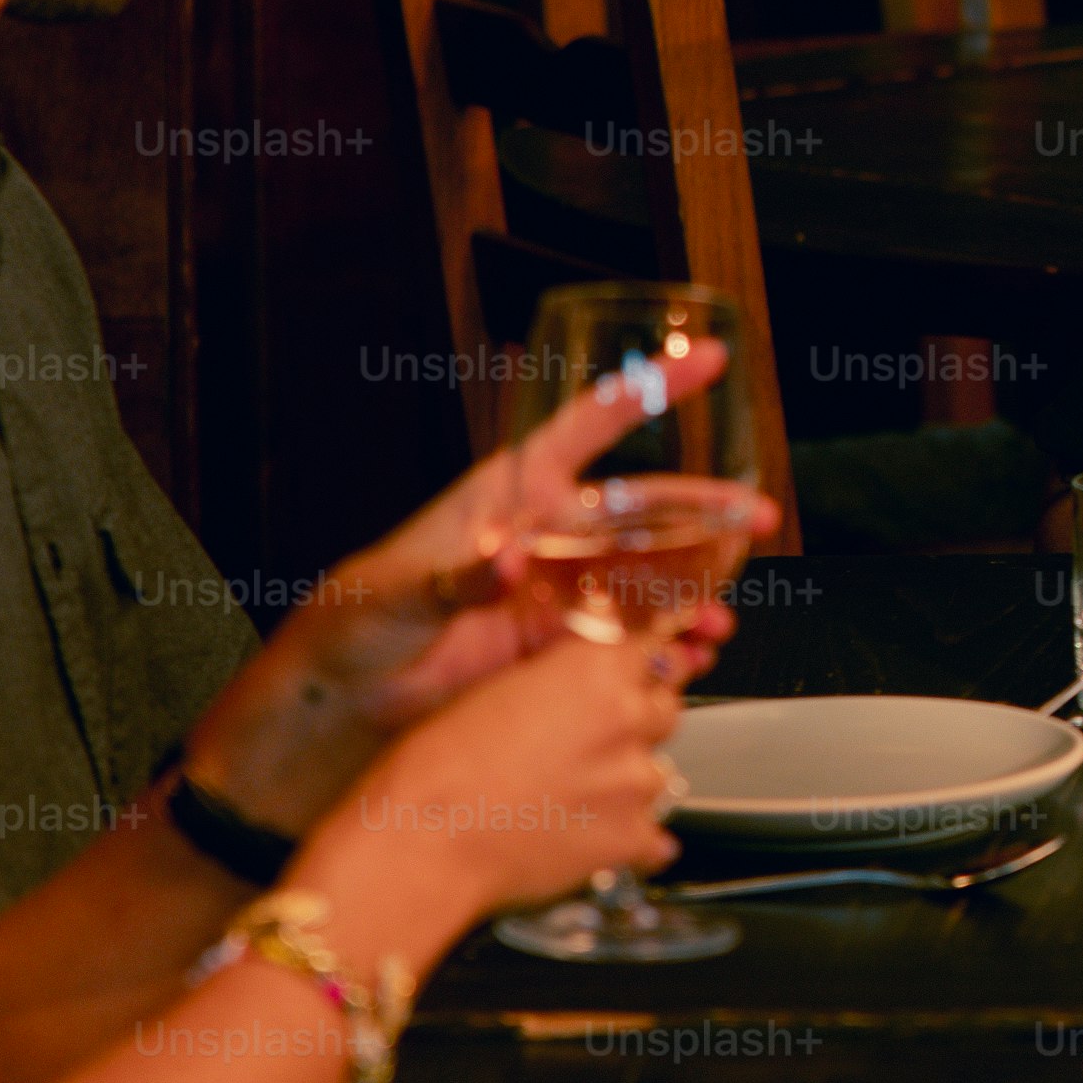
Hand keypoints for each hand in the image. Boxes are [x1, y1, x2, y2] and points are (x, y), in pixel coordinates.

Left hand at [184, 343, 774, 832]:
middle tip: (754, 521)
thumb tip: (511, 559)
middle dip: (702, 514)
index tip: (704, 362)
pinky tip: (686, 660)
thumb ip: (459, 576)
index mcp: (504, 498)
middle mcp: (540, 542)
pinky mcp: (551, 658)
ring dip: (690, 594)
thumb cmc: (341, 633)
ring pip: (641, 583)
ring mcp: (550, 601)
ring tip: (722, 615)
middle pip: (638, 513)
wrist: (327, 719)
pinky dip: (660, 651)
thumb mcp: (393, 592)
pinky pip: (622, 645)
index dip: (646, 392)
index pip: (585, 429)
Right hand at [333, 629, 690, 917]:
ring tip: (571, 800)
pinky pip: (655, 840)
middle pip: (665, 709)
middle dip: (636, 723)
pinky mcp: (632, 837)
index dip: (642, 666)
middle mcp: (628, 716)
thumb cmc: (439, 761)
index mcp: (595, 667)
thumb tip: (594, 651)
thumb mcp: (499, 684)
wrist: (425, 839)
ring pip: (658, 775)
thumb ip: (562, 666)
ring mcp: (636, 781)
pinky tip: (588, 840)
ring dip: (626, 783)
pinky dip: (629, 841)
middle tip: (589, 744)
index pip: (654, 650)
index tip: (636, 676)